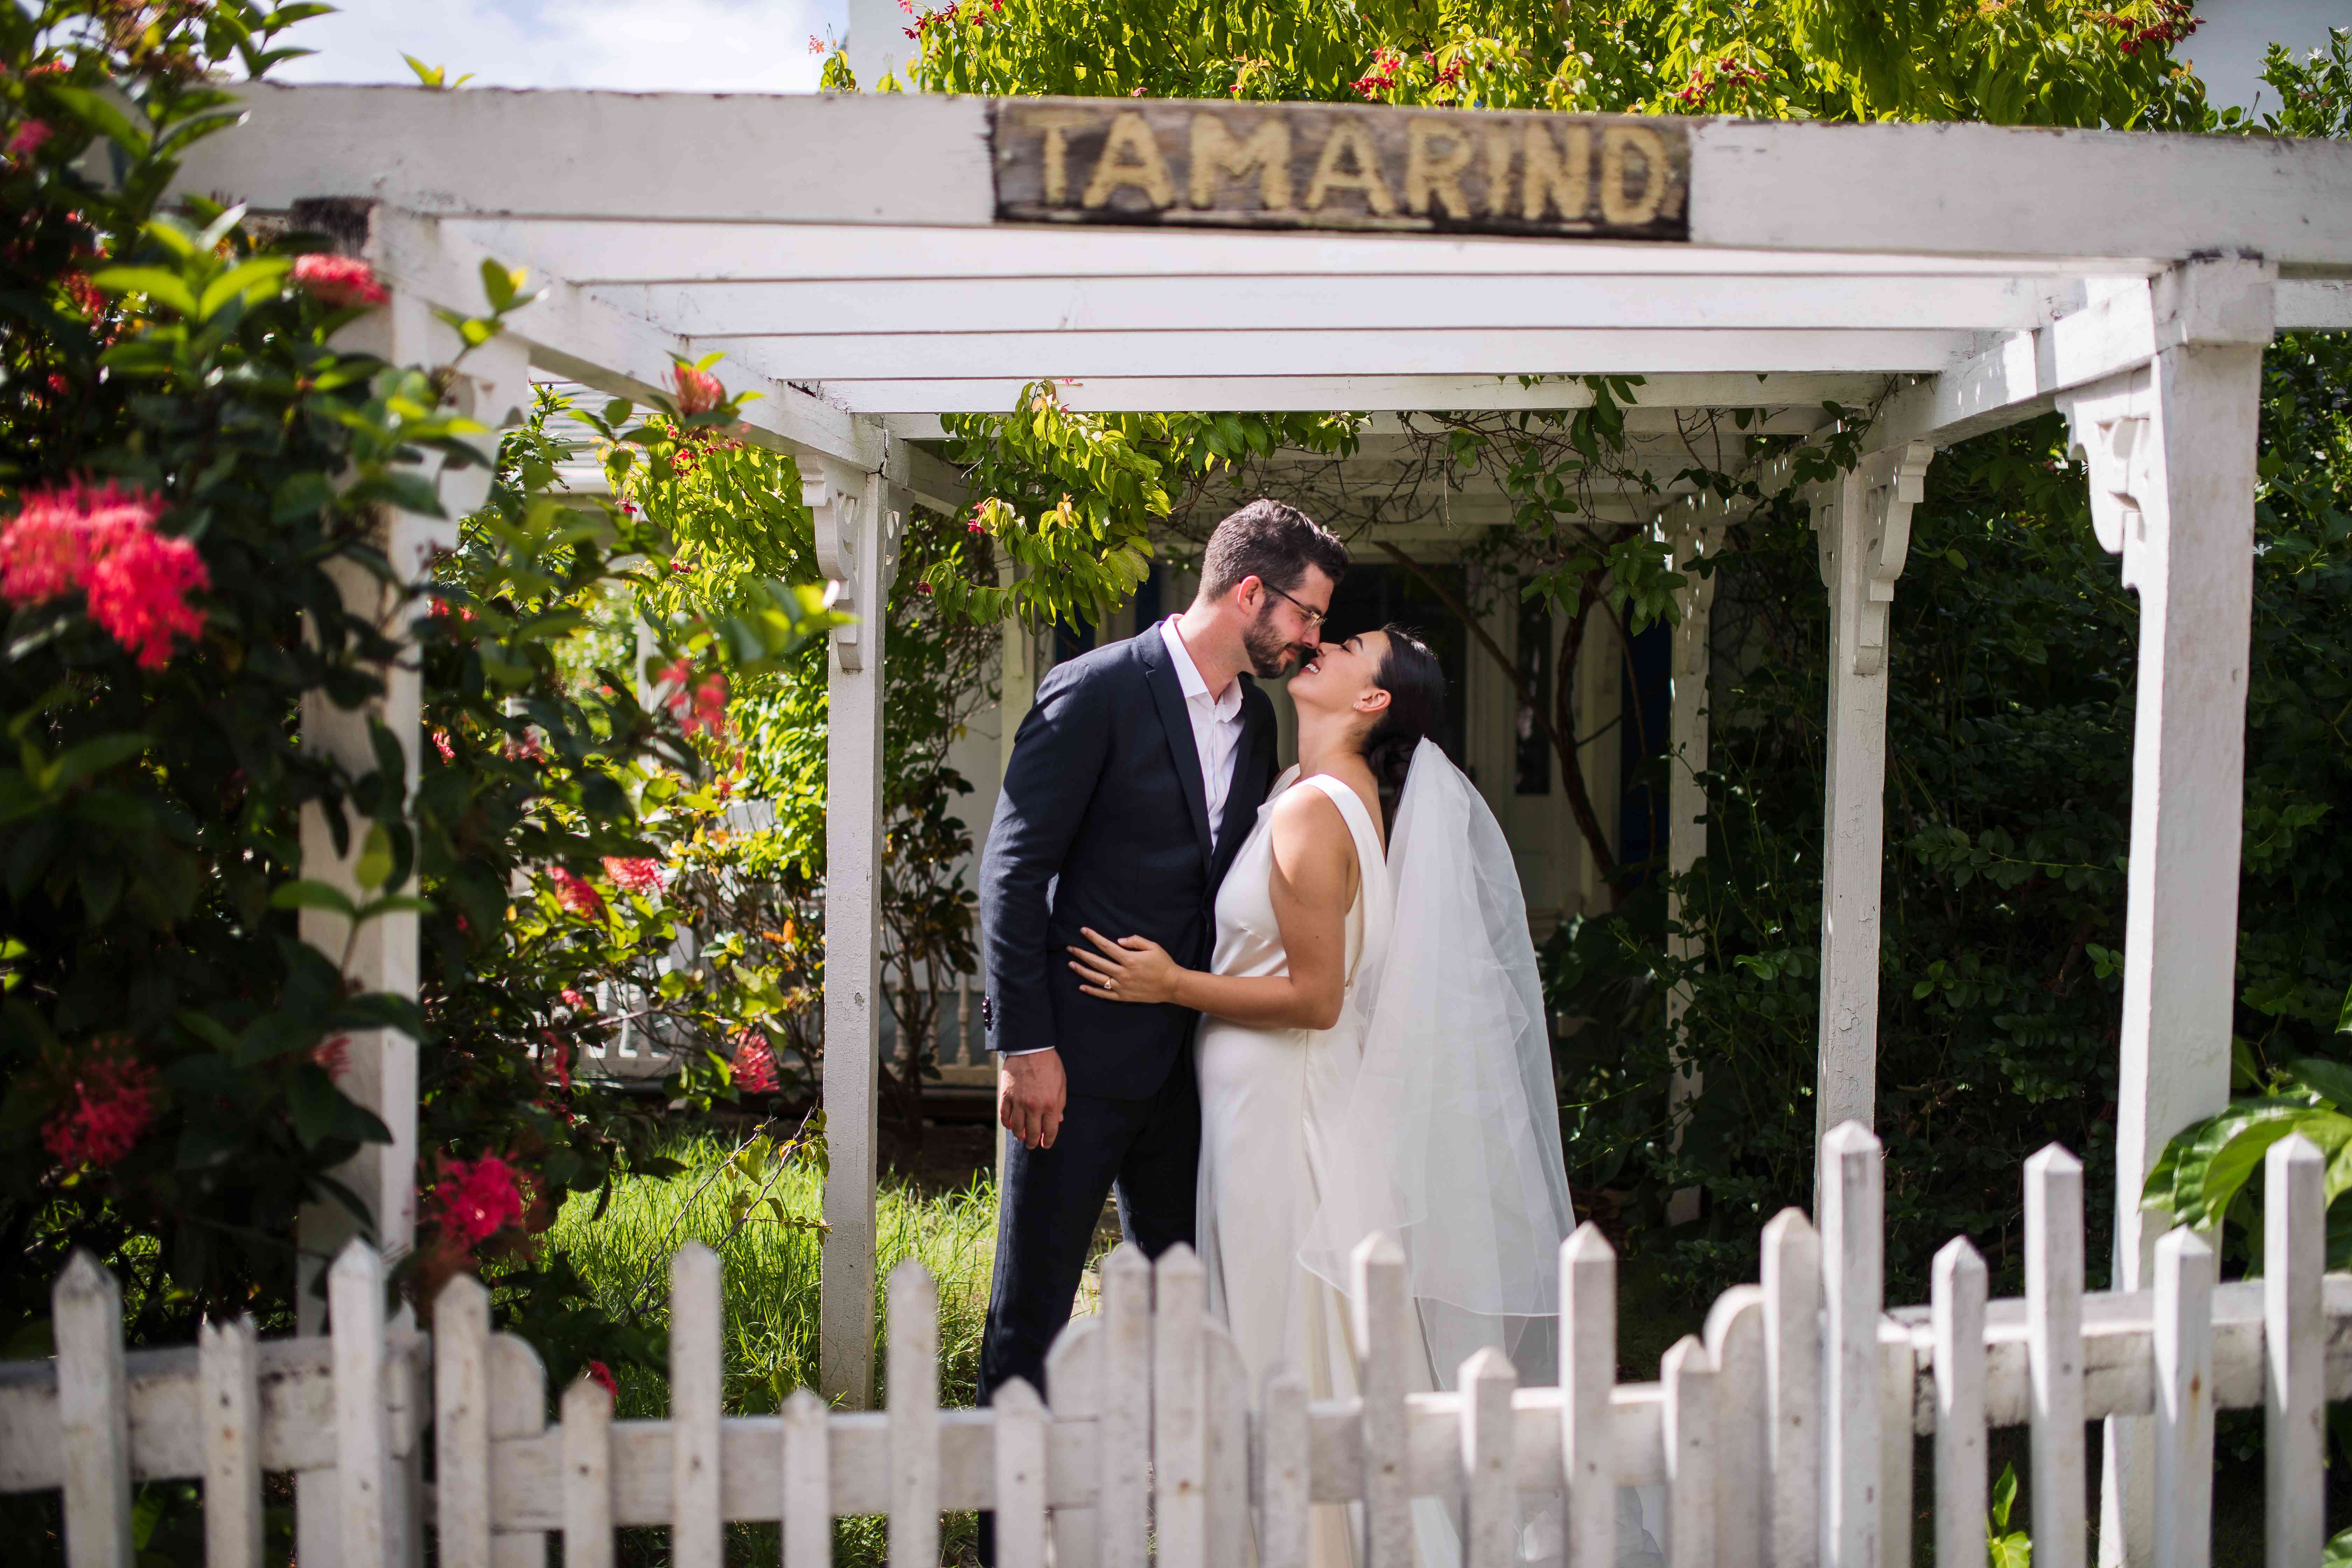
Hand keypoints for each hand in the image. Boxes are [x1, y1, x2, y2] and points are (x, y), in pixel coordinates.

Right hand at [998, 1048, 1065, 1150]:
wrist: (1030, 1048)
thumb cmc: (1049, 1064)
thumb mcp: (1061, 1083)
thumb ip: (1060, 1103)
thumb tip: (1058, 1120)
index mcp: (1050, 1104)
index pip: (1050, 1130)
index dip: (1048, 1141)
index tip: (1046, 1144)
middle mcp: (1034, 1106)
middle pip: (1033, 1133)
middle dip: (1033, 1142)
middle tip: (1033, 1145)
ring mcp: (1018, 1102)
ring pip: (1017, 1128)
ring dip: (1019, 1136)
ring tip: (1022, 1137)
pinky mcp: (1006, 1095)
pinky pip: (1004, 1116)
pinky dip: (1007, 1124)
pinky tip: (1010, 1125)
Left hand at [1068, 928, 1183, 1005]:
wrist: (1172, 985)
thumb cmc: (1163, 964)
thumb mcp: (1153, 946)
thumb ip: (1135, 941)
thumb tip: (1118, 941)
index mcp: (1129, 959)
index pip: (1106, 946)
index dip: (1093, 937)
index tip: (1083, 931)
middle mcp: (1122, 973)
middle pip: (1097, 962)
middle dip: (1081, 954)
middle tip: (1070, 948)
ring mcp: (1121, 986)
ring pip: (1097, 978)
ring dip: (1083, 971)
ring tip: (1071, 964)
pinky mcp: (1123, 996)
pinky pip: (1104, 994)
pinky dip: (1092, 991)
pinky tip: (1081, 986)